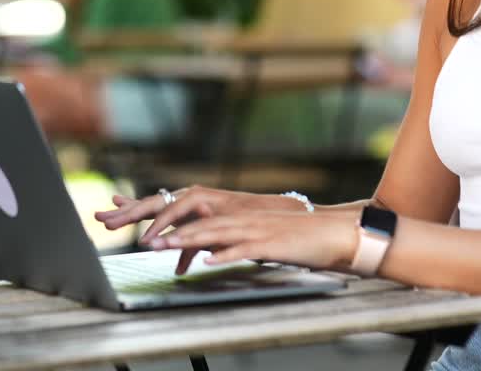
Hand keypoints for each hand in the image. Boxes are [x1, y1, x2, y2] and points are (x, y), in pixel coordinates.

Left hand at [147, 209, 358, 270]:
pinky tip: (209, 261)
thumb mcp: (264, 237)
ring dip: (189, 241)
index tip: (150, 231)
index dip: (176, 223)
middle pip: (202, 225)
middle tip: (145, 241)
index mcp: (244, 218)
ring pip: (217, 234)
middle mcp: (247, 220)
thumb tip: (213, 251)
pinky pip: (244, 249)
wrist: (335, 232)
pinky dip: (225, 254)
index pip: (202, 220)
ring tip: (165, 246)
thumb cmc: (302, 238)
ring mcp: (258, 231)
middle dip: (172, 233)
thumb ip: (238, 241)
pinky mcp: (272, 244)